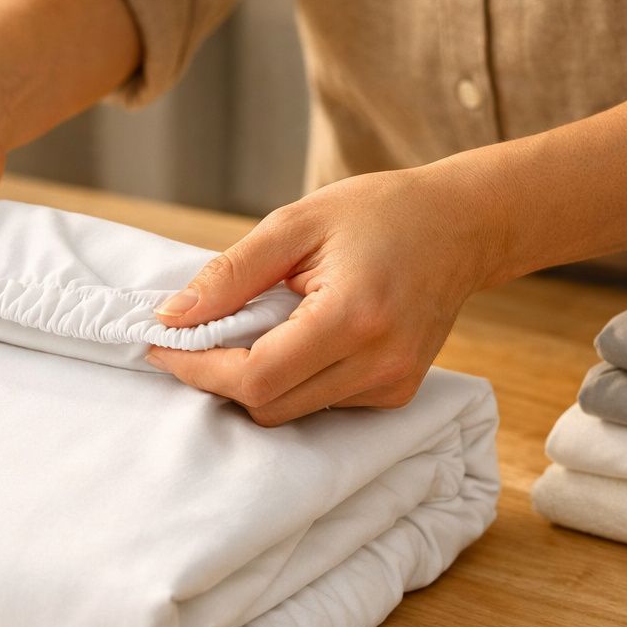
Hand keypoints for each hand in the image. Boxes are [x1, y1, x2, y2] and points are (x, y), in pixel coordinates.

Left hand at [145, 165, 502, 424]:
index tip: (164, 344)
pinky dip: (292, 382)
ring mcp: (393, 386)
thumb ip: (231, 273)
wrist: (463, 225)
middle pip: (268, 406)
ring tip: (253, 326)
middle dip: (220, 376)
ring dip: (254, 381)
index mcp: (353, 317)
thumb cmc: (380, 212)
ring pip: (290, 414)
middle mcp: (379, 364)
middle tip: (196, 334)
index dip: (200, 369)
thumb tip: (173, 317)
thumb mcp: (296, 223)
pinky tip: (296, 338)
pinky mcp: (396, 394)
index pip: (256, 376)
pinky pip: (321, 407)